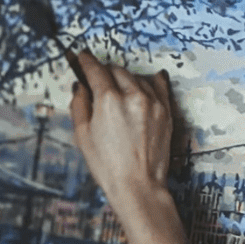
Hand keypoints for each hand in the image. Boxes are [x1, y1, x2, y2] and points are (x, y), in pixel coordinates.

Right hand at [69, 51, 173, 207]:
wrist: (138, 186)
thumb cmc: (108, 166)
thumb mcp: (82, 136)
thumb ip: (79, 105)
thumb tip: (80, 87)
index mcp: (108, 100)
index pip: (95, 69)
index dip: (86, 61)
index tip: (82, 57)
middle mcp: (133, 95)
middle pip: (116, 70)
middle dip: (105, 71)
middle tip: (97, 78)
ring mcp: (152, 102)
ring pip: (136, 76)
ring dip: (125, 78)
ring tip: (118, 89)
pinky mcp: (165, 111)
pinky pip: (158, 85)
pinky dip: (148, 81)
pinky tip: (145, 80)